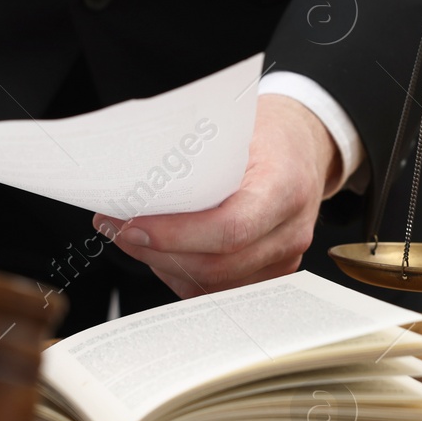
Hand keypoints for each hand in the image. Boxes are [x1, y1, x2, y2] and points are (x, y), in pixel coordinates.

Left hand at [94, 95, 342, 298]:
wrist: (304, 148)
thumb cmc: (267, 135)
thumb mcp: (234, 131)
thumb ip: (194, 160)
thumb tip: (130, 182)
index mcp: (285, 187)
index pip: (229, 228)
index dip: (175, 235)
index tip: (132, 225)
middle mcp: (290, 231)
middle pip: (217, 265)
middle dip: (157, 253)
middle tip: (117, 230)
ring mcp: (283, 258)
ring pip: (213, 285)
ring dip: (164, 266)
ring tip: (130, 238)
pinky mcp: (271, 274)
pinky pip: (219, 289)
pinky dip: (182, 275)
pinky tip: (160, 252)